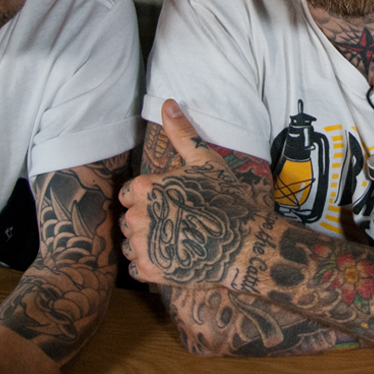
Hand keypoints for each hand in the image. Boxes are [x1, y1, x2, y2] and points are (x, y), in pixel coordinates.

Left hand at [119, 100, 265, 286]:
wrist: (245, 243)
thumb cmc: (226, 199)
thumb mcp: (205, 161)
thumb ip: (181, 133)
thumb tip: (167, 103)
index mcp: (146, 188)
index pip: (130, 193)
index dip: (148, 197)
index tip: (170, 202)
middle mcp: (138, 216)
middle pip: (128, 218)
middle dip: (146, 219)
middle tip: (176, 222)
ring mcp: (143, 246)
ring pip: (130, 243)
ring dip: (146, 242)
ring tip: (175, 239)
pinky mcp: (151, 270)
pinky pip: (136, 267)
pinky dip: (150, 263)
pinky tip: (172, 256)